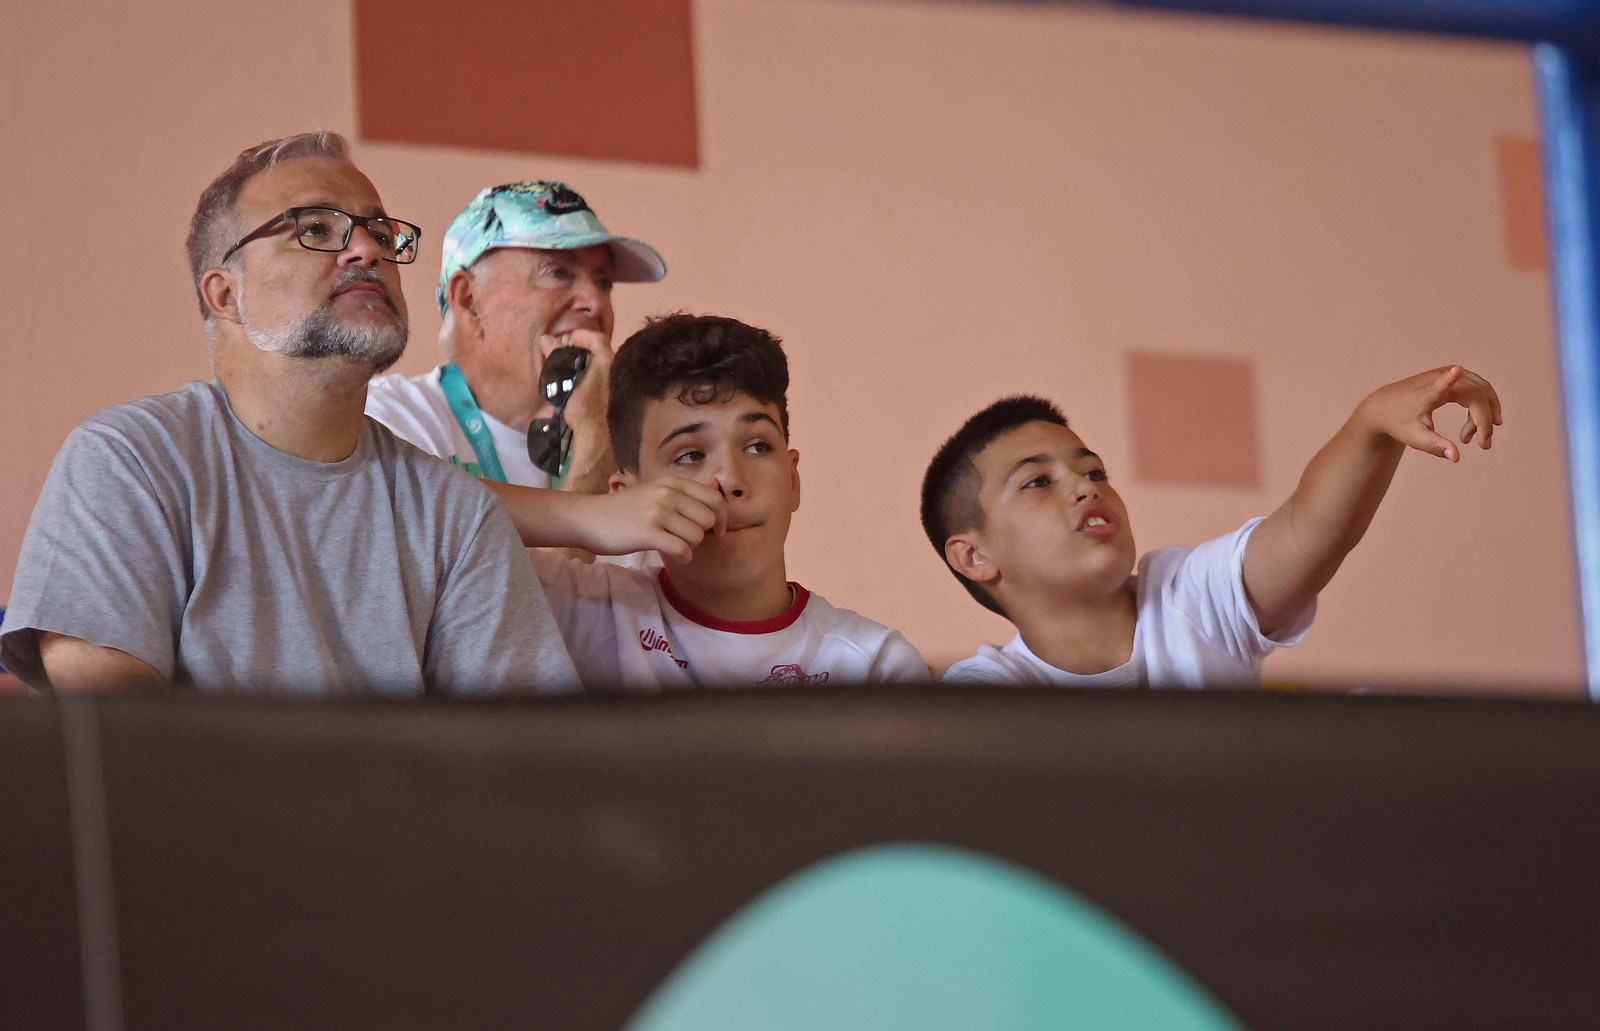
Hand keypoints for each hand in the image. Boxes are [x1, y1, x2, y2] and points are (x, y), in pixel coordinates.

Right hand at [540, 328, 614, 490]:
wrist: (602, 443)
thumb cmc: (585, 411)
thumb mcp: (567, 383)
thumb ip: (557, 359)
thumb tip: (546, 339)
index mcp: (610, 361)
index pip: (597, 338)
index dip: (582, 335)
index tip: (568, 339)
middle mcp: (620, 368)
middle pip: (602, 351)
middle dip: (584, 350)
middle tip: (567, 353)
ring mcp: (622, 383)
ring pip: (605, 366)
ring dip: (589, 364)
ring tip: (571, 369)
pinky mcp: (621, 397)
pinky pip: (608, 379)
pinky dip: (595, 377)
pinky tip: (583, 386)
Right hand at [577, 476, 728, 561]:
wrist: (589, 518)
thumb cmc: (625, 509)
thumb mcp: (657, 491)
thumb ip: (687, 490)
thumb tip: (716, 484)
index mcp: (673, 483)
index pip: (715, 498)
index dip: (722, 517)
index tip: (717, 530)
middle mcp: (668, 494)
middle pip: (709, 519)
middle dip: (704, 534)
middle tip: (689, 539)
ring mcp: (657, 512)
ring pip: (697, 536)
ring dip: (690, 546)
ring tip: (675, 545)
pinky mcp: (647, 533)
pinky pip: (681, 549)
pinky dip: (683, 557)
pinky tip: (676, 556)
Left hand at [1355, 365, 1502, 462]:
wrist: (1385, 406)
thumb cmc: (1399, 422)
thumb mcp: (1414, 438)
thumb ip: (1435, 446)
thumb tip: (1456, 457)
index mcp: (1426, 394)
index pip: (1438, 384)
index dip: (1448, 378)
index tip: (1456, 370)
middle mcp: (1438, 377)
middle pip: (1476, 394)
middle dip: (1485, 420)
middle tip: (1483, 445)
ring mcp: (1447, 371)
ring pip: (1481, 390)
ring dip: (1487, 413)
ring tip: (1473, 437)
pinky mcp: (1451, 372)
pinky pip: (1478, 388)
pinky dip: (1483, 405)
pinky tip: (1475, 424)